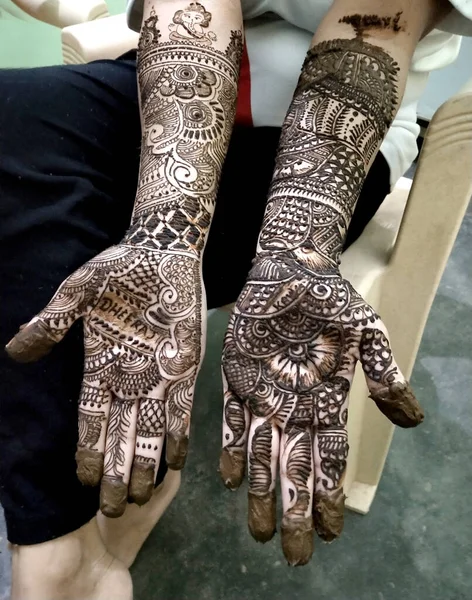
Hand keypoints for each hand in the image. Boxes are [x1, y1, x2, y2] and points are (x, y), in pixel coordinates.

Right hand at [6, 244, 202, 516]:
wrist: (163, 251)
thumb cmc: (120, 268)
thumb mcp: (79, 292)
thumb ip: (52, 322)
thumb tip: (15, 350)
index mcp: (100, 364)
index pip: (91, 418)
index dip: (88, 450)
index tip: (84, 482)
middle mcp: (128, 378)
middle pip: (120, 434)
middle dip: (116, 470)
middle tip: (112, 510)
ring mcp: (158, 374)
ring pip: (151, 428)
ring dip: (146, 461)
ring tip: (141, 497)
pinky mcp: (185, 366)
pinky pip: (183, 407)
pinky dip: (179, 434)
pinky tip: (176, 463)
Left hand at [220, 254, 423, 564]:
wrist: (291, 267)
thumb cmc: (332, 298)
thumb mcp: (367, 334)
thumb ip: (386, 375)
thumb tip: (414, 422)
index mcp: (327, 400)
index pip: (330, 457)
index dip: (329, 494)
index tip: (329, 531)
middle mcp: (295, 405)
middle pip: (295, 466)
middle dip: (295, 508)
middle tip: (293, 553)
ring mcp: (264, 394)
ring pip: (261, 453)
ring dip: (261, 492)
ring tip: (261, 532)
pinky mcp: (237, 377)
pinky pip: (231, 419)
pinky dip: (230, 449)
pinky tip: (230, 480)